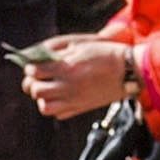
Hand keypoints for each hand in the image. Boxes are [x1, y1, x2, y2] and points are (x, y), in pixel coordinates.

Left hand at [22, 38, 138, 120]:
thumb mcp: (80, 44)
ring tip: (48, 90)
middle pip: (35, 90)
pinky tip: (60, 97)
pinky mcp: (81, 108)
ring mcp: (74, 100)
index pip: (34, 71)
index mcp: (66, 67)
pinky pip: (58, 114)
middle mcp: (67, 86)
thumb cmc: (106, 53)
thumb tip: (37, 55)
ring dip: (42, 98)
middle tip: (38, 78)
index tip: (34, 66)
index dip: (30, 68)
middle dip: (33, 83)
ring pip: (44, 106)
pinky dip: (55, 107)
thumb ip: (57, 50)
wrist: (128, 70)